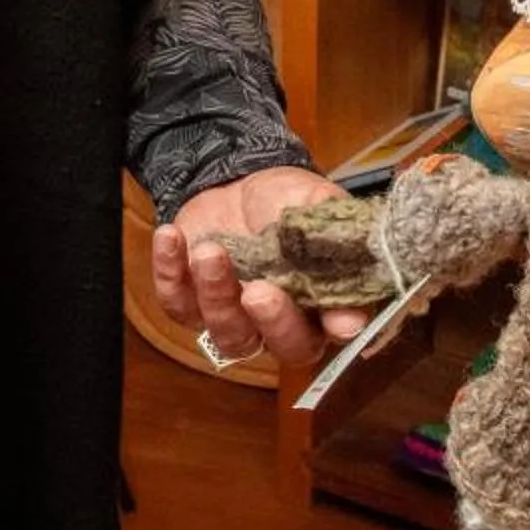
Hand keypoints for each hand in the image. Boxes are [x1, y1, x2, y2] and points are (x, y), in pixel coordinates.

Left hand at [152, 166, 367, 371]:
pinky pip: (176, 304)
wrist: (235, 180)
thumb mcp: (316, 203)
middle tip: (260, 290)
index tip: (338, 321)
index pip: (338, 329)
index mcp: (320, 303)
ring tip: (210, 251)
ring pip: (227, 335)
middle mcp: (280, 322)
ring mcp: (234, 315)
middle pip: (283, 348)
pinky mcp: (190, 301)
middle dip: (273, 323)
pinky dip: (169, 273)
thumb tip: (360, 261)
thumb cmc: (286, 199)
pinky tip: (171, 237)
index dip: (337, 329)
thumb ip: (336, 232)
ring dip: (216, 298)